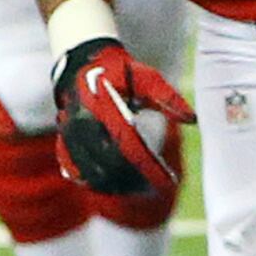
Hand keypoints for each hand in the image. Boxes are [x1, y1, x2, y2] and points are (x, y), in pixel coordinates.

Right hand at [54, 35, 193, 196]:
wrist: (80, 65)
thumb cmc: (119, 72)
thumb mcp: (147, 78)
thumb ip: (169, 98)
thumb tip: (192, 120)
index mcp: (104, 109)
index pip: (130, 148)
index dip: (150, 168)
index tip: (168, 182)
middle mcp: (83, 125)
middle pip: (109, 166)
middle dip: (133, 181)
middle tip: (154, 189)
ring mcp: (70, 136)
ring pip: (91, 173)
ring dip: (114, 186)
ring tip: (136, 190)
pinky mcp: (63, 143)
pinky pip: (76, 171)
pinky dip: (95, 182)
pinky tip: (113, 187)